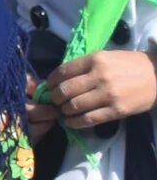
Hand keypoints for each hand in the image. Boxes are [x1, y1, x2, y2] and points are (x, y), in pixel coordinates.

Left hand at [40, 50, 156, 131]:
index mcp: (96, 59)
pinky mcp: (116, 110)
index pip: (63, 72)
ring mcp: (108, 94)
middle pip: (65, 91)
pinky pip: (88, 119)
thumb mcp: (107, 57)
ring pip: (74, 106)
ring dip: (65, 111)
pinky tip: (71, 122)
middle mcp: (100, 76)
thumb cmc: (131, 65)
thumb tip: (60, 78)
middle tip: (56, 101)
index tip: (50, 87)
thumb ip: (85, 66)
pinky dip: (74, 122)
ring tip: (65, 111)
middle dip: (55, 98)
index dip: (51, 82)